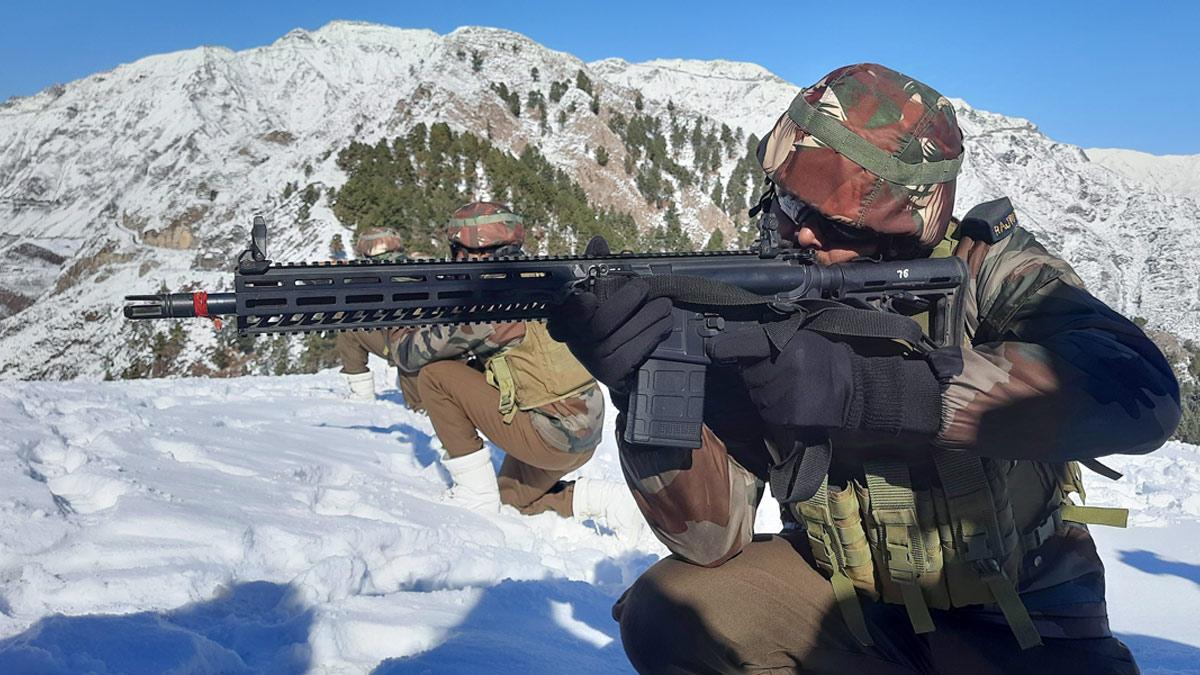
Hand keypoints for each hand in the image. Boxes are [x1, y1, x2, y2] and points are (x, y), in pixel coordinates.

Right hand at [546, 279, 672, 391]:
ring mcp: (594, 361)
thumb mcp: (604, 295)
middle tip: (644, 287)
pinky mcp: (613, 373)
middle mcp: (577, 342)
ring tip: (665, 305)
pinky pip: (636, 350)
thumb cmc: (613, 324)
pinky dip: (654, 333)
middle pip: (600, 323)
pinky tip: (665, 324)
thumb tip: (598, 242)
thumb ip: (600, 269)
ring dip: (650, 316)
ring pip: (623, 335)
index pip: (566, 312)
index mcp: (568, 319)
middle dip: (626, 300)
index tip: (587, 299)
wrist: (622, 366)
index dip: (576, 307)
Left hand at [709, 327, 942, 434]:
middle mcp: (781, 372)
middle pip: (746, 372)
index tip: (715, 348)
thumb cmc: (831, 359)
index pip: (742, 345)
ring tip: (784, 383)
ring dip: (761, 388)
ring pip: (754, 393)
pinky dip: (770, 405)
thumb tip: (742, 336)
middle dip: (753, 369)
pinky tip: (788, 398)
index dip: (725, 347)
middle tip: (773, 366)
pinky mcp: (785, 419)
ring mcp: (782, 398)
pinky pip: (764, 411)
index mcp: (786, 346)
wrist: (857, 392)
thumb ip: (775, 335)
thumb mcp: (805, 336)